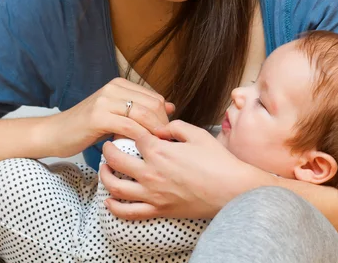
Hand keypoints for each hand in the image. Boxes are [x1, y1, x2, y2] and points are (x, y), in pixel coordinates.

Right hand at [54, 78, 173, 157]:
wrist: (54, 133)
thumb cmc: (86, 128)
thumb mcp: (115, 115)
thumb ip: (140, 110)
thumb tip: (171, 106)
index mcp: (119, 84)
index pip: (155, 98)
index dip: (165, 118)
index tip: (165, 136)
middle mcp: (113, 88)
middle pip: (152, 105)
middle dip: (162, 126)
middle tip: (163, 145)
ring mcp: (105, 100)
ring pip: (143, 114)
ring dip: (154, 133)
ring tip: (157, 149)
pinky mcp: (98, 116)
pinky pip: (129, 126)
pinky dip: (140, 137)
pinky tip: (142, 149)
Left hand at [99, 120, 277, 219]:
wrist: (232, 190)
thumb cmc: (217, 160)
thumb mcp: (197, 133)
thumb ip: (175, 126)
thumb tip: (161, 127)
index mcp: (159, 150)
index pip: (132, 134)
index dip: (126, 127)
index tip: (125, 126)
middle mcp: (151, 172)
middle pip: (116, 159)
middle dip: (107, 149)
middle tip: (107, 144)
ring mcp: (153, 194)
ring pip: (116, 186)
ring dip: (105, 176)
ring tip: (104, 169)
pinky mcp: (158, 210)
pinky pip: (129, 212)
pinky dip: (114, 207)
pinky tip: (108, 201)